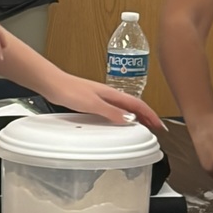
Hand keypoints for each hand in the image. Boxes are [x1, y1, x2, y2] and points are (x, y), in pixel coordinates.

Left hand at [46, 77, 163, 132]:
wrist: (53, 84)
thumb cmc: (69, 90)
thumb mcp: (92, 104)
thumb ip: (111, 112)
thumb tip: (129, 120)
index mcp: (112, 94)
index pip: (138, 105)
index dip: (150, 115)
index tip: (160, 126)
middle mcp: (109, 95)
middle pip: (134, 106)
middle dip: (147, 116)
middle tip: (156, 128)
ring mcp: (101, 98)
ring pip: (125, 108)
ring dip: (136, 117)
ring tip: (143, 126)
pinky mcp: (93, 101)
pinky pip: (114, 110)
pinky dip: (122, 117)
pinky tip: (119, 122)